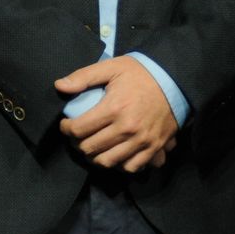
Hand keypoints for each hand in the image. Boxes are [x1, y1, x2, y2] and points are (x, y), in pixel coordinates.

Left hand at [55, 56, 178, 172]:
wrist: (175, 80)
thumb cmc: (141, 73)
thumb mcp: (112, 67)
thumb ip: (84, 76)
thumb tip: (59, 86)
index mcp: (114, 108)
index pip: (79, 129)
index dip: (66, 129)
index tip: (66, 124)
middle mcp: (127, 128)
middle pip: (90, 148)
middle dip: (77, 143)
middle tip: (77, 136)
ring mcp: (141, 141)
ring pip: (107, 161)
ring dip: (95, 156)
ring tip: (92, 146)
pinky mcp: (153, 148)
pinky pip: (131, 167)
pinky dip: (119, 164)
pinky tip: (114, 153)